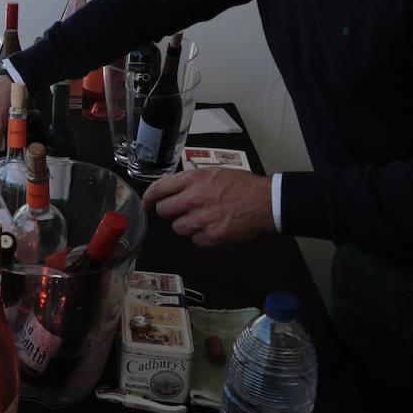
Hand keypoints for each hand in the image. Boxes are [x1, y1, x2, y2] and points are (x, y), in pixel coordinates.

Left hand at [142, 169, 274, 246]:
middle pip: (164, 211)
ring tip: (201, 219)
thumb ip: (190, 180)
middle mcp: (194, 199)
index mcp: (193, 180)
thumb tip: (169, 186)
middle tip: (179, 211)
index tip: (146, 202)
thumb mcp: (212, 173)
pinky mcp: (212, 236)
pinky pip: (195, 240)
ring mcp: (202, 219)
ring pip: (178, 228)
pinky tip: (212, 227)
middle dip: (169, 212)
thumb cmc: (241, 185)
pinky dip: (201, 236)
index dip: (149, 197)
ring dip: (186, 225)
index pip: (160, 188)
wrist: (265, 201)